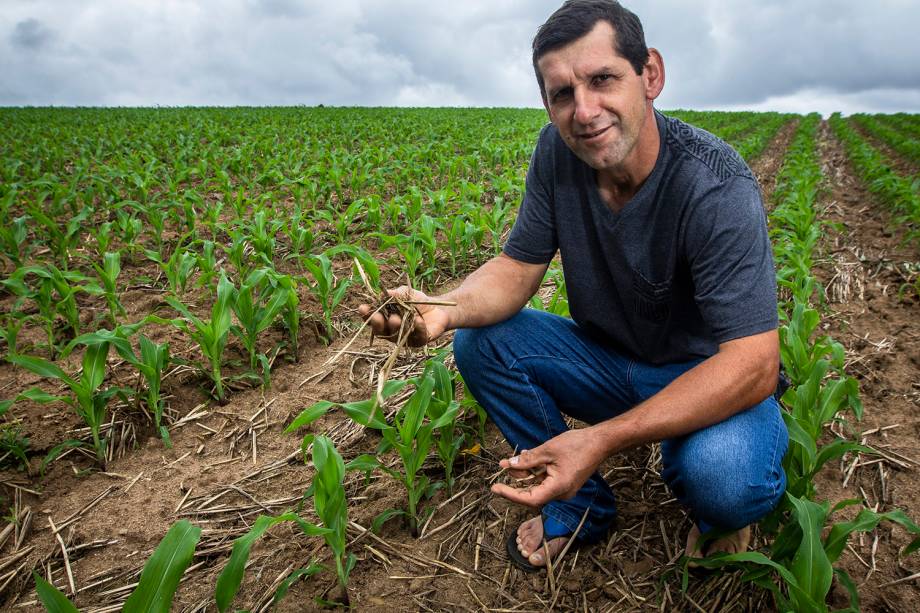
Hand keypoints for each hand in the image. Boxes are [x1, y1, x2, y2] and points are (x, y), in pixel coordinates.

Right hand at [357, 286, 450, 346]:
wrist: (440, 309)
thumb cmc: (418, 301)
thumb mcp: (406, 293)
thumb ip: (395, 294)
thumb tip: (385, 293)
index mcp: (386, 320)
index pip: (372, 319)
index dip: (366, 315)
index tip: (362, 307)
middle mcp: (393, 332)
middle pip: (381, 332)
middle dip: (378, 324)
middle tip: (377, 317)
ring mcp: (405, 339)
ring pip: (397, 336)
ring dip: (395, 327)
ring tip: (395, 318)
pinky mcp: (420, 341)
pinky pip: (417, 337)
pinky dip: (417, 328)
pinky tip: (417, 320)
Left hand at [490, 429, 607, 507]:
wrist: (600, 442)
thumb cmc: (578, 445)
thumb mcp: (548, 450)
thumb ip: (528, 460)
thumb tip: (508, 465)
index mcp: (559, 488)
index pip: (530, 499)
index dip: (511, 495)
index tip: (496, 488)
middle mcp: (562, 493)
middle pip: (532, 494)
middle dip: (515, 484)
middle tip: (499, 475)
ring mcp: (564, 489)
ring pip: (538, 486)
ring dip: (524, 476)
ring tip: (510, 463)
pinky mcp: (565, 482)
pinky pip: (546, 481)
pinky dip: (535, 472)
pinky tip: (525, 460)